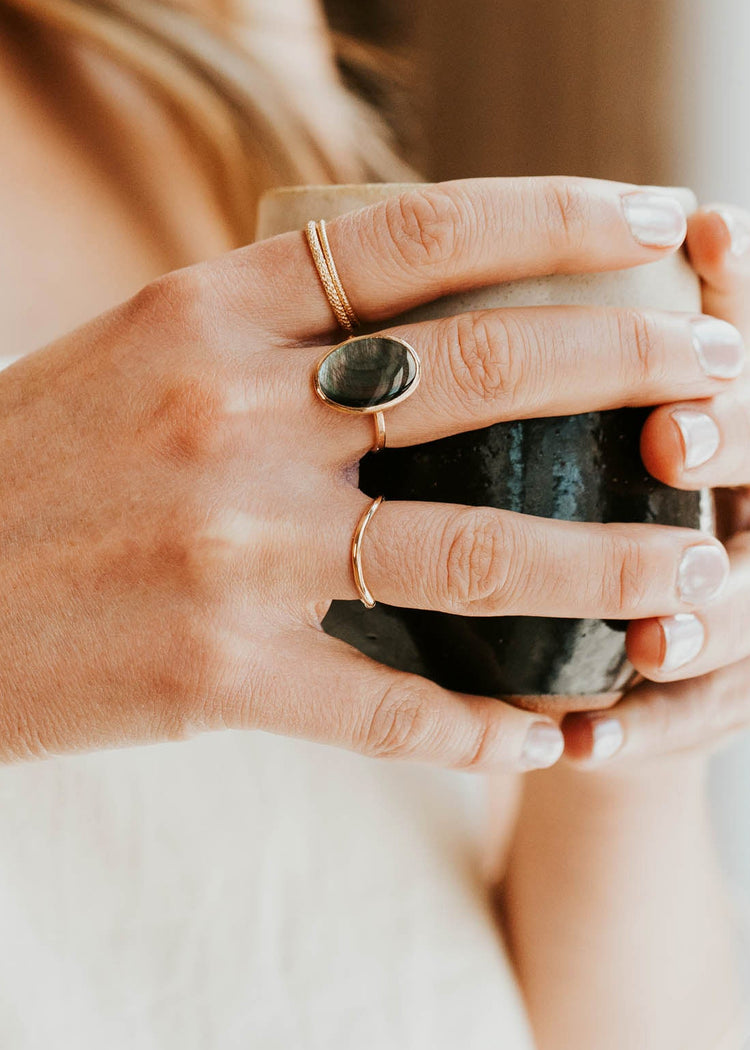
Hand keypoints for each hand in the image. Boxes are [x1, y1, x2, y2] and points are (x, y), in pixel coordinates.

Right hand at [0, 177, 738, 768]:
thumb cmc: (32, 461)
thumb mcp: (143, 353)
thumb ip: (272, 336)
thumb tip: (412, 318)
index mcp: (206, 314)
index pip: (420, 237)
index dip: (560, 214)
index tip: (659, 220)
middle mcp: (231, 419)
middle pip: (480, 375)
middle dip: (634, 370)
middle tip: (728, 377)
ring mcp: (230, 551)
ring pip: (468, 551)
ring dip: (605, 563)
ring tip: (695, 569)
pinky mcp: (218, 675)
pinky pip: (388, 709)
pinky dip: (483, 728)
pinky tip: (549, 733)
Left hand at [563, 203, 749, 768]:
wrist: (579, 659)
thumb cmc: (536, 505)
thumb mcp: (541, 426)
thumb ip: (522, 354)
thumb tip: (436, 244)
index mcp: (706, 415)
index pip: (738, 334)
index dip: (737, 283)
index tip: (703, 229)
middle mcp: (741, 494)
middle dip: (735, 438)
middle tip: (669, 439)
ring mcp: (739, 589)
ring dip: (712, 616)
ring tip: (654, 636)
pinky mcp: (717, 689)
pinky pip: (703, 717)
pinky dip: (647, 731)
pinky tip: (580, 743)